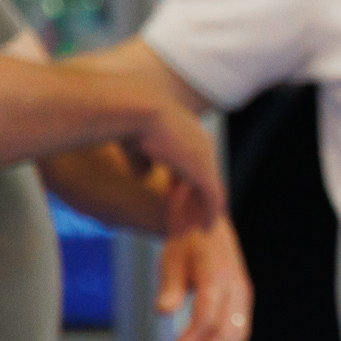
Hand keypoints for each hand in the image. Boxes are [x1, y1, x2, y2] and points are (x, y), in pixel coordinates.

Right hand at [132, 97, 225, 227]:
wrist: (136, 112)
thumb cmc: (128, 123)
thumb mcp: (134, 144)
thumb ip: (142, 160)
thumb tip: (144, 176)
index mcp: (185, 129)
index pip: (191, 158)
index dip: (182, 178)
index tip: (172, 194)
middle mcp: (200, 141)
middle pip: (204, 174)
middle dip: (196, 196)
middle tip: (190, 216)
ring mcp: (205, 156)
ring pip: (209, 188)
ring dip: (202, 208)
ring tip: (197, 227)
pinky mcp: (205, 171)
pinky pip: (212, 198)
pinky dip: (209, 214)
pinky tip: (206, 229)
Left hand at [156, 215, 251, 340]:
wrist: (206, 224)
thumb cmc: (185, 243)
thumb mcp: (170, 259)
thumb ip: (169, 287)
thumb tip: (163, 311)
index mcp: (218, 275)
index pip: (208, 318)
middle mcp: (236, 288)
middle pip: (225, 333)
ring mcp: (243, 296)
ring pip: (236, 337)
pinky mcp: (243, 303)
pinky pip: (239, 334)